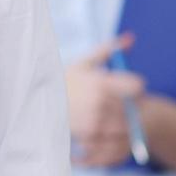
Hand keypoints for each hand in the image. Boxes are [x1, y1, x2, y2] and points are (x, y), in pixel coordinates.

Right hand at [66, 34, 143, 165]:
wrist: (39, 104)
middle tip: (114, 102)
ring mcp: (94, 121)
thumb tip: (131, 37)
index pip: (136, 86)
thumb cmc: (64, 81)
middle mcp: (98, 103)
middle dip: (129, 105)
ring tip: (106, 114)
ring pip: (126, 124)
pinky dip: (111, 134)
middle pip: (133, 108)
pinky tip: (99, 126)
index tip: (127, 87)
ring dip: (122, 121)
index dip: (134, 86)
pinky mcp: (89, 137)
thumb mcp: (84, 63)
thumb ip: (109, 49)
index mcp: (99, 82)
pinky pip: (114, 138)